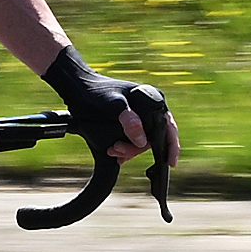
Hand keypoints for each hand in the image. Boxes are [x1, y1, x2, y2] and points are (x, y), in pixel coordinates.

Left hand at [45, 49, 174, 179]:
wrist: (78, 88)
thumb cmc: (95, 93)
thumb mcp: (113, 106)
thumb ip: (129, 121)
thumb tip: (142, 140)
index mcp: (153, 100)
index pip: (169, 127)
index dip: (171, 147)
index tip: (170, 163)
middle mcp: (151, 107)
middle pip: (155, 138)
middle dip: (137, 149)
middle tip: (119, 153)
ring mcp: (141, 115)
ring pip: (143, 141)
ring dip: (129, 150)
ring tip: (114, 151)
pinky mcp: (132, 121)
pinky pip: (135, 140)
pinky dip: (127, 149)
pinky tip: (116, 153)